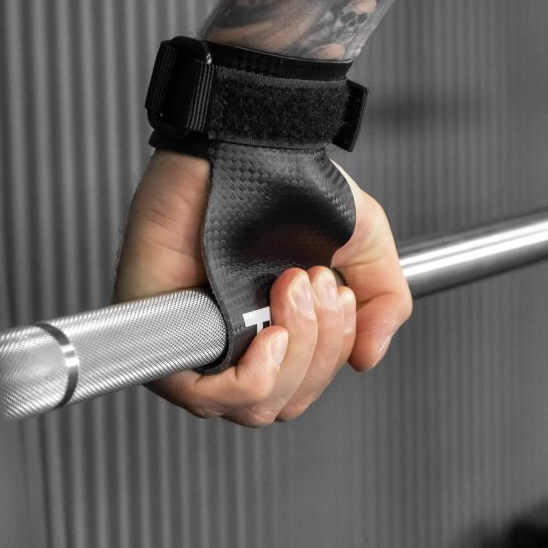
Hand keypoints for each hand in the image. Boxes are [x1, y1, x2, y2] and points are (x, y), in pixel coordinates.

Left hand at [114, 150, 410, 425]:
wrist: (249, 142)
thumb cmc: (292, 182)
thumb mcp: (362, 244)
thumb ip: (384, 300)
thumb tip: (368, 359)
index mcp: (271, 326)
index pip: (300, 389)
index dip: (330, 356)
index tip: (338, 294)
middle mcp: (231, 338)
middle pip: (280, 404)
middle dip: (318, 349)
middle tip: (312, 282)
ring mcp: (197, 335)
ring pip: (250, 405)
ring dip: (293, 355)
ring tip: (291, 287)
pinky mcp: (163, 326)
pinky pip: (202, 394)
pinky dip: (252, 379)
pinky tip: (270, 337)